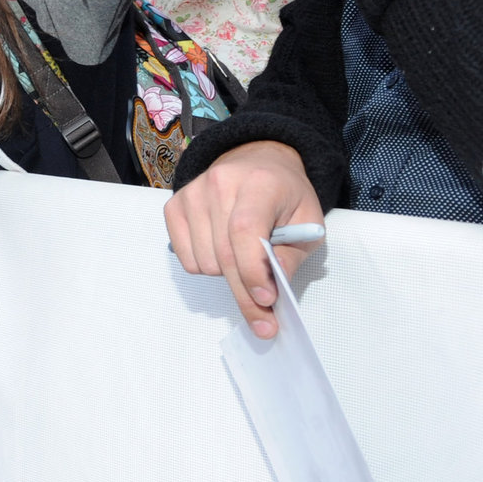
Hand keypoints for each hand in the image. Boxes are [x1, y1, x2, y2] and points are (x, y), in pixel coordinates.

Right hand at [164, 140, 323, 337]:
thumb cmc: (285, 196)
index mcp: (259, 183)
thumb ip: (293, 254)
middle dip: (244, 293)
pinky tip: (221, 251)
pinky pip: (185, 257)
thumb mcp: (307, 222)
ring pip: (203, 261)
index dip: (252, 270)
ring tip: (243, 260)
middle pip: (224, 254)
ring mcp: (192, 193)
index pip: (245, 231)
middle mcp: (219, 183)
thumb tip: (272, 285)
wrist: (257, 162)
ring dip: (226, 276)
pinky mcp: (174, 205)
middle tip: (263, 319)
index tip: (266, 300)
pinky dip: (204, 266)